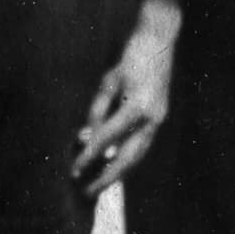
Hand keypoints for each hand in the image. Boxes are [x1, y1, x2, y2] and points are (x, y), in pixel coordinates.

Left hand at [76, 0, 184, 190]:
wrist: (160, 40)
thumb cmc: (130, 56)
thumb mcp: (109, 80)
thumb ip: (98, 109)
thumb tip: (86, 137)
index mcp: (138, 107)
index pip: (107, 139)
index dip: (89, 156)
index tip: (73, 171)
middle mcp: (152, 119)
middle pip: (128, 158)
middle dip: (107, 177)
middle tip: (86, 193)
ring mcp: (159, 120)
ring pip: (138, 155)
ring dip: (118, 173)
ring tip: (98, 186)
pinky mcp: (159, 118)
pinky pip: (141, 145)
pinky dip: (126, 158)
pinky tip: (112, 165)